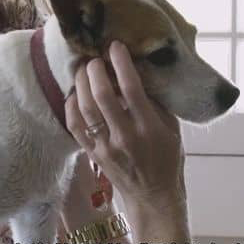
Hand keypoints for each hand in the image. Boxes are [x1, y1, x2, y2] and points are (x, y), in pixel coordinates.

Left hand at [64, 41, 184, 209]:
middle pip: (102, 95)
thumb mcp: (172, 129)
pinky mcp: (93, 154)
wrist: (153, 196)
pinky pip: (74, 126)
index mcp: (149, 128)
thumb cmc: (167, 159)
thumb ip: (157, 103)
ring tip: (83, 69)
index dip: (121, 63)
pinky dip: (71, 106)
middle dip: (95, 70)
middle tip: (95, 57)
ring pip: (85, 109)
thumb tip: (140, 72)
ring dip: (81, 84)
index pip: (132, 88)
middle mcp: (126, 137)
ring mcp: (106, 147)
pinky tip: (75, 93)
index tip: (116, 46)